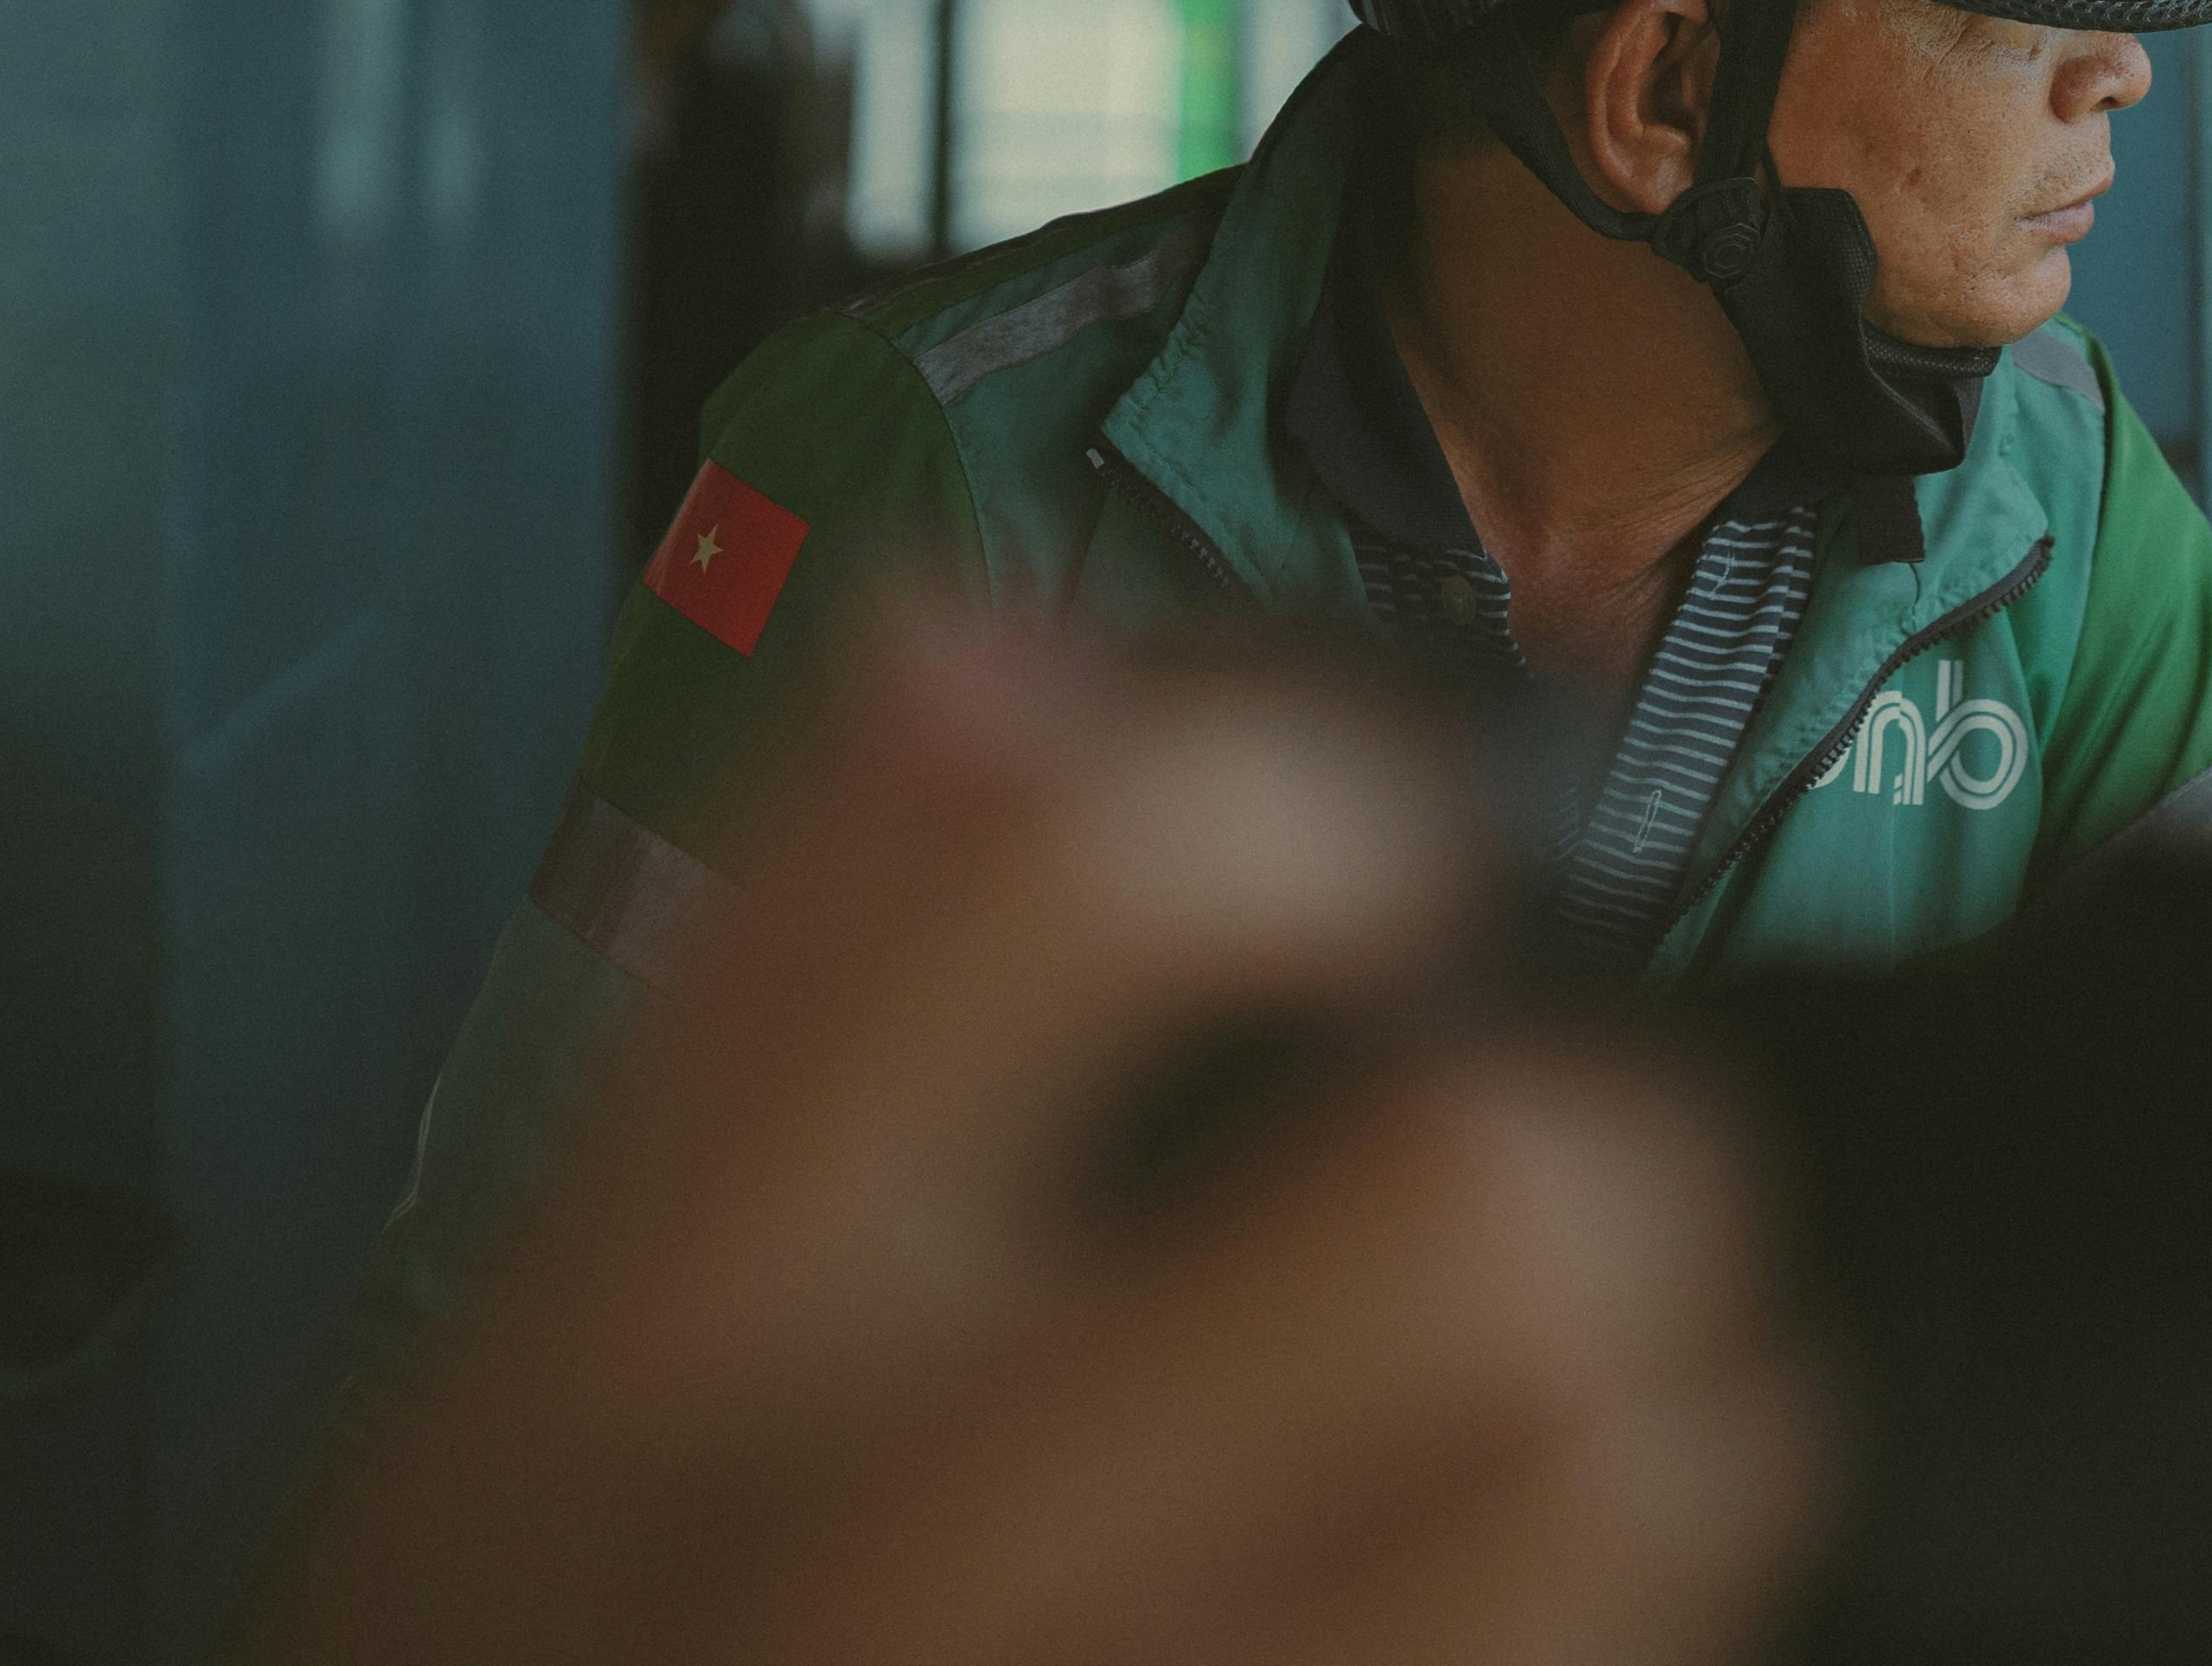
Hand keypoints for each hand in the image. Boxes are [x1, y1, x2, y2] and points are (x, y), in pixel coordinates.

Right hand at [260, 620, 1832, 1665]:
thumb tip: (998, 642)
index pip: (1075, 882)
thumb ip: (768, 986)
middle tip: (1543, 1203)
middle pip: (1480, 1200)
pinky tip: (1525, 1621)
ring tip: (1586, 1434)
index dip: (1302, 803)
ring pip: (1627, 1463)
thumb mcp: (538, 1355)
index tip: (1363, 855)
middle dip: (1584, 1162)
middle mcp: (896, 1541)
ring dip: (1673, 1423)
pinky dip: (1626, 1618)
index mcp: (687, 1341)